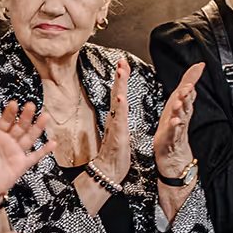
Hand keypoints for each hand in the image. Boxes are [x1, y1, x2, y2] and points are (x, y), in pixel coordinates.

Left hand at [0, 102, 51, 204]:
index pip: (5, 120)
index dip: (10, 112)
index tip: (14, 104)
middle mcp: (8, 142)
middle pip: (20, 126)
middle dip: (26, 116)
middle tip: (31, 106)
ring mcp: (16, 152)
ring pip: (29, 137)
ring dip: (37, 128)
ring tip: (44, 118)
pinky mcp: (22, 164)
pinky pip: (35, 156)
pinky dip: (44, 151)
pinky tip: (52, 144)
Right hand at [92, 59, 131, 184]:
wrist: (108, 171)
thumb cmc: (114, 154)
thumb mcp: (119, 133)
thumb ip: (117, 120)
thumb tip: (117, 109)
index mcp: (116, 118)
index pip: (119, 94)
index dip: (121, 79)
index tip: (123, 64)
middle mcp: (114, 119)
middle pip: (117, 93)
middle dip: (120, 76)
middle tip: (121, 61)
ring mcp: (116, 126)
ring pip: (118, 102)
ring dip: (119, 86)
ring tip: (121, 72)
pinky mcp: (118, 135)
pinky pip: (119, 119)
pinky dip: (119, 107)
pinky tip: (120, 97)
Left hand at [153, 62, 203, 177]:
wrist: (173, 157)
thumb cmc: (174, 129)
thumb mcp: (179, 105)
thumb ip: (189, 86)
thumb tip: (198, 68)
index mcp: (181, 108)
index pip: (188, 93)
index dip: (191, 82)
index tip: (197, 70)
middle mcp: (180, 117)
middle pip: (186, 104)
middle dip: (187, 95)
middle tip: (188, 86)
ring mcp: (176, 129)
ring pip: (180, 117)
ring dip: (181, 108)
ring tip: (181, 100)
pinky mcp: (169, 140)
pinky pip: (173, 132)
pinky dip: (174, 126)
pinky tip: (175, 121)